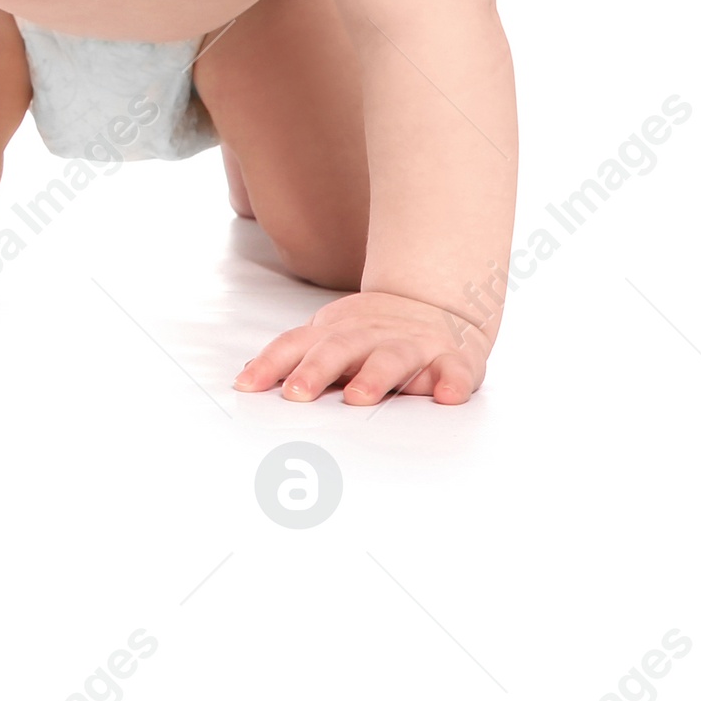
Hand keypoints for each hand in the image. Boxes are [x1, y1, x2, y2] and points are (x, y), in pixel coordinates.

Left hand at [233, 289, 490, 405]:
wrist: (435, 303)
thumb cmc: (372, 332)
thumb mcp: (331, 336)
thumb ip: (297, 356)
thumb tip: (245, 376)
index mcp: (337, 333)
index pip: (297, 345)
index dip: (271, 364)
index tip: (245, 385)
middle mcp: (371, 335)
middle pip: (340, 349)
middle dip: (317, 370)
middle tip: (296, 393)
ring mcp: (412, 344)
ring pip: (392, 357)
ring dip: (375, 376)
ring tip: (359, 397)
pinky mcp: (452, 358)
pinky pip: (454, 369)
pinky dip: (452, 381)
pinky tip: (447, 396)